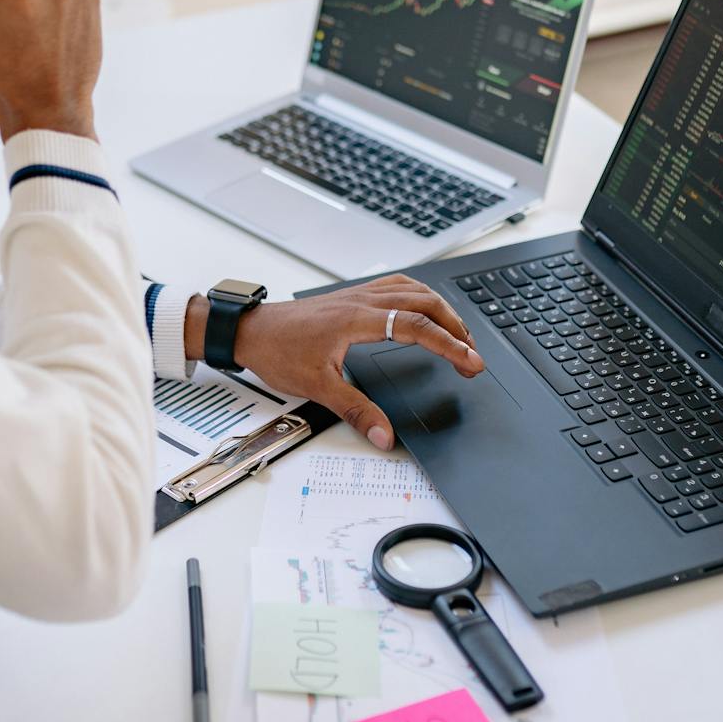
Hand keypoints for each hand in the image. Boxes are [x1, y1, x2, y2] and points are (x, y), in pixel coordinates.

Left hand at [186, 275, 483, 450]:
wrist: (250, 330)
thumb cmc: (277, 351)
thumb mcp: (316, 386)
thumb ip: (355, 410)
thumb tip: (383, 435)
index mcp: (358, 320)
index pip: (417, 327)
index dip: (450, 345)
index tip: (471, 362)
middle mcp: (363, 301)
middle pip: (425, 302)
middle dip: (456, 326)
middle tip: (472, 354)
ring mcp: (358, 295)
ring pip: (414, 289)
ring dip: (441, 309)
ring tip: (459, 333)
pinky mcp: (352, 296)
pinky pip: (397, 286)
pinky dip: (420, 296)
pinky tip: (424, 309)